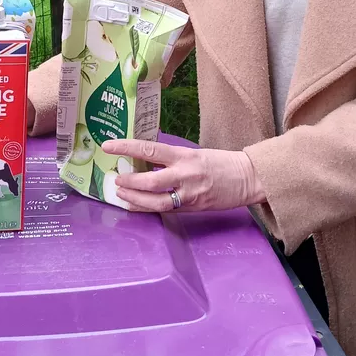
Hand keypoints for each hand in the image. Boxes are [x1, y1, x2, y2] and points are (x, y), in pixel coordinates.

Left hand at [102, 138, 264, 212]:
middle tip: (116, 179)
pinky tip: (135, 206)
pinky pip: (165, 210)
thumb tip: (144, 159)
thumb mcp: (194, 152)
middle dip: (129, 182)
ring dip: (134, 199)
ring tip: (121, 194)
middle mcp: (185, 174)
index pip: (150, 149)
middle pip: (149, 181)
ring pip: (155, 201)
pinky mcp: (192, 208)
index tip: (108, 145)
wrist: (247, 178)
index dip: (126, 147)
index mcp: (185, 155)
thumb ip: (171, 158)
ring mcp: (189, 194)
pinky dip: (147, 208)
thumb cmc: (221, 162)